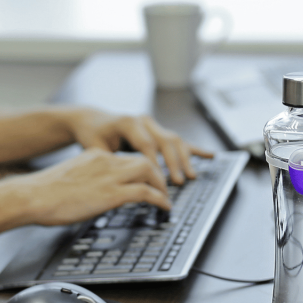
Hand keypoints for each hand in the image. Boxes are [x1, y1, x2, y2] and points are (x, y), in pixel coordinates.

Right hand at [15, 148, 170, 225]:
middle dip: (158, 175)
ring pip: (149, 170)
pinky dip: (159, 199)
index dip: (141, 170)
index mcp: (95, 155)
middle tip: (164, 188)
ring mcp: (110, 176)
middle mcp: (106, 161)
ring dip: (162, 185)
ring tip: (166, 198)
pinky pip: (145, 192)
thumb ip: (89, 181)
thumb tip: (98, 195)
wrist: (31, 196)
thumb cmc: (44, 193)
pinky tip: (164, 207)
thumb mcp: (72, 179)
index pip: (127, 158)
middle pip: (144, 160)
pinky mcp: (111, 193)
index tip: (147, 179)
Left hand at [64, 109, 212, 183]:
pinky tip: (210, 156)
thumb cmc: (92, 134)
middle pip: (165, 141)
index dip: (154, 164)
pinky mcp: (159, 132)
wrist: (93, 120)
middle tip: (178, 182)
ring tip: (190, 176)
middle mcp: (143, 121)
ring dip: (184, 159)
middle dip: (174, 163)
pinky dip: (195, 149)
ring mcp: (153, 125)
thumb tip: (119, 177)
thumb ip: (108, 160)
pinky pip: (180, 141)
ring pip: (175, 140)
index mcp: (128, 122)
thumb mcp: (94, 147)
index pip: (147, 145)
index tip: (159, 181)